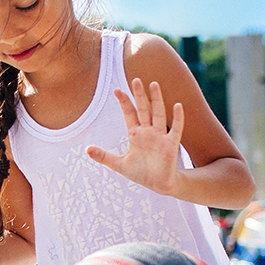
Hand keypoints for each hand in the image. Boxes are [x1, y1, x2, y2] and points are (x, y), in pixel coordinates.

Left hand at [86, 79, 183, 195]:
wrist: (158, 185)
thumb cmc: (140, 173)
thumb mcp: (119, 165)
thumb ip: (103, 156)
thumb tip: (86, 149)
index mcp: (135, 134)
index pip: (129, 113)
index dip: (124, 102)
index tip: (116, 90)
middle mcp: (148, 132)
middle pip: (143, 109)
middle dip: (139, 95)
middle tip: (135, 79)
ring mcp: (160, 136)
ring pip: (158, 114)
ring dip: (156, 100)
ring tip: (153, 84)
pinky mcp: (171, 145)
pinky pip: (175, 129)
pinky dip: (177, 118)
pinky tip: (177, 105)